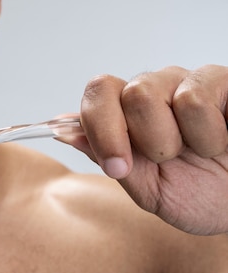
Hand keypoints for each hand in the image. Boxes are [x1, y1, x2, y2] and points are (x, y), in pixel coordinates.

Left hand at [64, 65, 227, 234]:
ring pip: (150, 93)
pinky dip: (208, 134)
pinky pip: (195, 98)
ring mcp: (187, 81)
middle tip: (170, 158)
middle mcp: (154, 89)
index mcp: (128, 112)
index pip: (97, 93)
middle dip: (145, 140)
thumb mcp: (146, 187)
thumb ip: (105, 155)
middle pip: (126, 94)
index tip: (117, 166)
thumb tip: (62, 130)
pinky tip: (220, 140)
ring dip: (177, 139)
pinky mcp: (220, 80)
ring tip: (199, 151)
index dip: (100, 126)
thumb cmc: (197, 193)